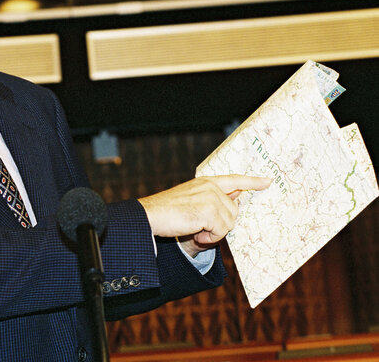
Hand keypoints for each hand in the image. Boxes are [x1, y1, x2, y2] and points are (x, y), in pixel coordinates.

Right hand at [137, 175, 270, 256]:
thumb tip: (234, 199)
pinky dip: (209, 238)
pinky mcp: (209, 210)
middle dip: (221, 225)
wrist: (150, 215)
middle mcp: (211, 187)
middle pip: (234, 211)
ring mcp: (211, 197)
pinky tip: (195, 233)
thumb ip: (212, 198)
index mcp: (206, 182)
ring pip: (229, 223)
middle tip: (200, 228)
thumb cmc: (167, 211)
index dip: (252, 181)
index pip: (234, 179)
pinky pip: (221, 231)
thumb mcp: (192, 199)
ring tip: (195, 229)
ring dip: (214, 232)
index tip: (268, 181)